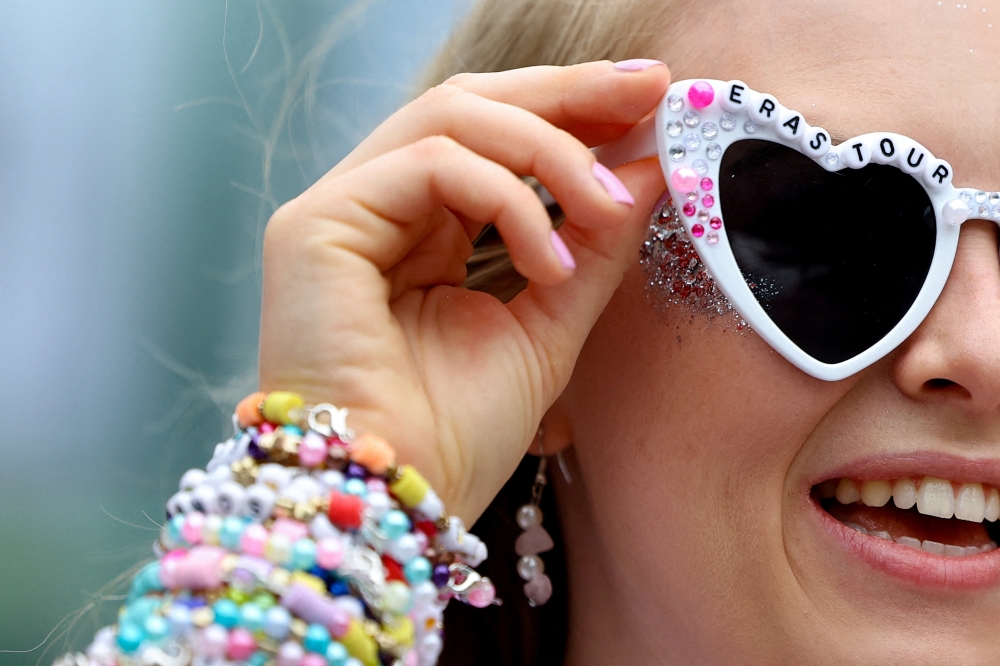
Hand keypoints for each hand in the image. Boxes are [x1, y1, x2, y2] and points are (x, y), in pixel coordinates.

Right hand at [259, 61, 668, 522]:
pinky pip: (429, 166)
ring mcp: (339, 211)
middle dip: (563, 93)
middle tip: (645, 87)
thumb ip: (594, 245)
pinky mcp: (315, 223)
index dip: (567, 108)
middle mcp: (374, 210)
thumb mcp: (550, 324)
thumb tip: (647, 169)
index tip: (647, 96)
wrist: (400, 501)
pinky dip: (506, 198)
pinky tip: (547, 260)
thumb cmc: (458, 433)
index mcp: (420, 233)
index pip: (491, 139)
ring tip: (604, 207)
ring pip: (450, 118)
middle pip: (468, 104)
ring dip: (547, 151)